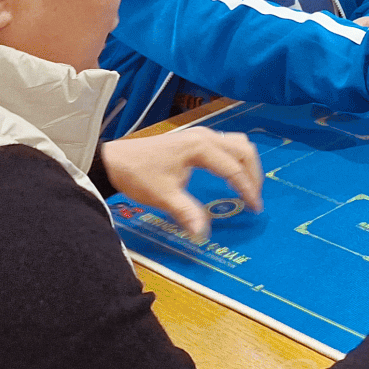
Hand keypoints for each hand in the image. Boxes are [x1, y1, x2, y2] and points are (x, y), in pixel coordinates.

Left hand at [100, 129, 263, 237]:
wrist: (113, 160)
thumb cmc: (138, 175)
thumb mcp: (163, 196)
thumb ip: (187, 213)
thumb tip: (203, 234)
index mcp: (200, 148)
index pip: (234, 168)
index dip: (248, 189)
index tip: (255, 208)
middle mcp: (205, 136)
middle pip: (243, 150)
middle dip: (253, 174)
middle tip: (254, 198)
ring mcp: (199, 134)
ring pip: (236, 143)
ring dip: (246, 163)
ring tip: (247, 185)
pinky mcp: (193, 138)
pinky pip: (225, 143)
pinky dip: (235, 158)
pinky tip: (230, 174)